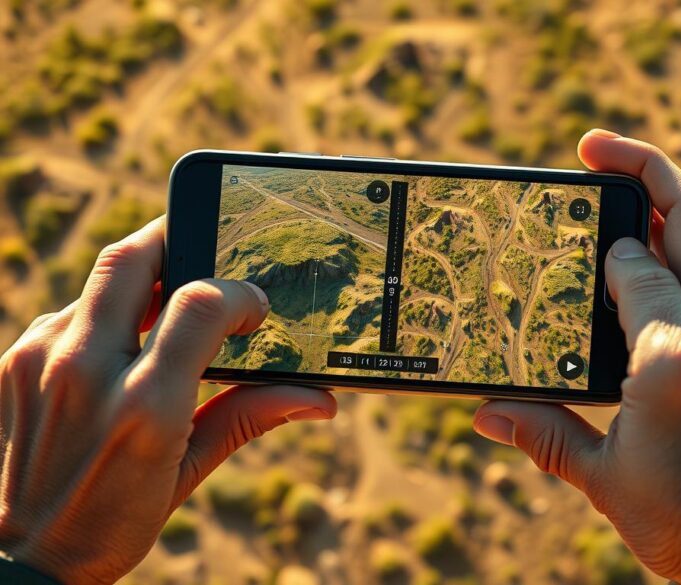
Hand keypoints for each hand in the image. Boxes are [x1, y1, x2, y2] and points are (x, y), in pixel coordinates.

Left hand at [0, 218, 336, 583]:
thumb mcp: (186, 475)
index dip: (239, 294)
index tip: (254, 310)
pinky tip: (120, 349)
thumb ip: (248, 419)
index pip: (201, 303)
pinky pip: (68, 315)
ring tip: (166, 312)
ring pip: (98, 283)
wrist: (14, 560)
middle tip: (205, 249)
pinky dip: (103, 319)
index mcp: (144, 407)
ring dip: (141, 284)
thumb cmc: (109, 524)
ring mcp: (37, 361)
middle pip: (132, 258)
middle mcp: (85, 372)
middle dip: (176, 240)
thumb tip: (318, 398)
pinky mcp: (10, 363)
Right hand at [473, 130, 680, 582]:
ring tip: (615, 192)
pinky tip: (643, 258)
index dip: (597, 241)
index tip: (563, 232)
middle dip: (644, 165)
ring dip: (664, 201)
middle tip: (593, 149)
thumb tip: (485, 413)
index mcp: (672, 355)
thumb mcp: (603, 476)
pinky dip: (679, 247)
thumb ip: (544, 432)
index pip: (633, 261)